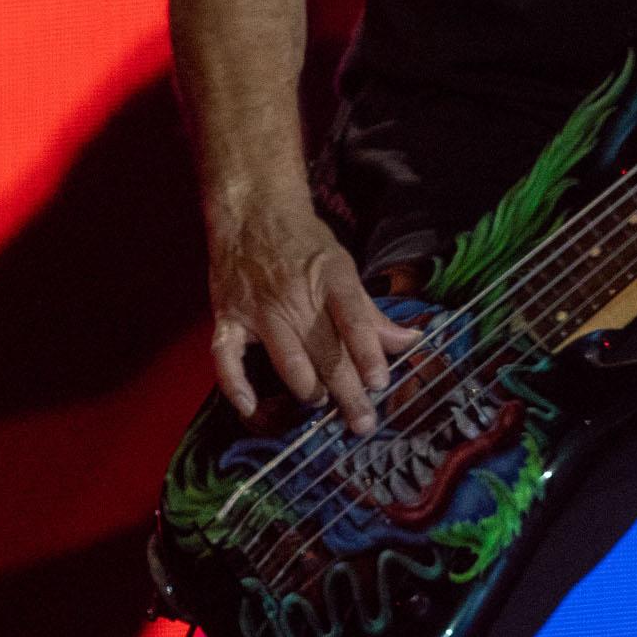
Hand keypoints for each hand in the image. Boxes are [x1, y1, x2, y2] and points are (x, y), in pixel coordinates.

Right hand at [205, 196, 421, 435]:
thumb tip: (410, 341)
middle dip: (347, 393)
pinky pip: (227, 359)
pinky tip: (251, 408)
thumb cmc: (304, 243)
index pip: (353, 320)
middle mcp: (296, 298)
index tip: (380, 383)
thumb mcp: (344, 267)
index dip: (368, 353)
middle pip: (326, 353)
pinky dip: (236, 386)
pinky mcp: (228, 319)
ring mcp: (259, 311)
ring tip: (321, 403)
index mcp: (331, 280)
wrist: (252, 213)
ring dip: (307, 391)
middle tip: (362, 423)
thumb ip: (372, 312)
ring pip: (288, 362)